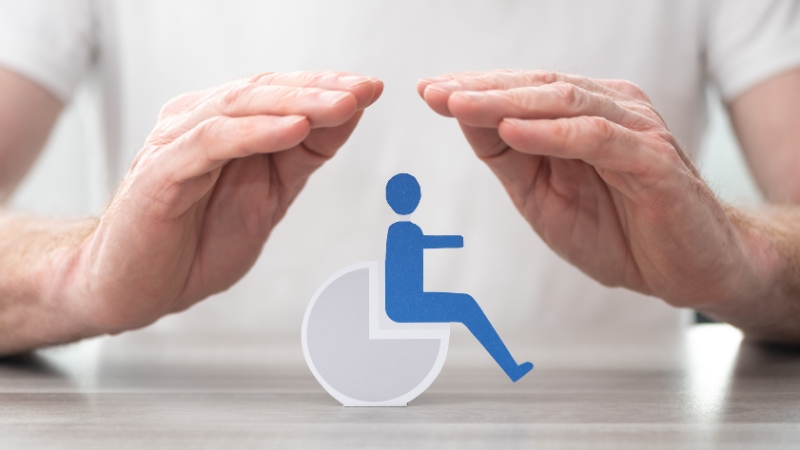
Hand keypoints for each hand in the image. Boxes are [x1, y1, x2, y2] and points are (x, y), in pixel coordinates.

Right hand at [61, 71, 381, 332]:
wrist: (139, 288)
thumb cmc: (196, 242)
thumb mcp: (270, 195)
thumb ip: (301, 155)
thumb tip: (346, 116)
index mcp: (226, 126)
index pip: (281, 92)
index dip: (327, 86)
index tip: (371, 88)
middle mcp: (200, 123)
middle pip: (265, 89)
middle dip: (321, 89)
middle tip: (364, 89)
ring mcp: (178, 143)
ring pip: (241, 105)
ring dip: (297, 103)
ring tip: (341, 104)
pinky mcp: (161, 171)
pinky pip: (212, 142)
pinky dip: (255, 133)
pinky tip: (293, 129)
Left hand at [417, 70, 765, 308]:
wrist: (686, 271)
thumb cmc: (617, 231)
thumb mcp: (544, 196)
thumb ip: (510, 158)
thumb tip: (463, 118)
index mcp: (582, 115)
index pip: (522, 91)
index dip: (474, 88)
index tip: (427, 90)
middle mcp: (610, 110)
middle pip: (538, 88)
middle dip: (480, 89)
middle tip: (434, 91)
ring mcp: (635, 130)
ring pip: (564, 102)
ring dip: (506, 103)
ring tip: (458, 104)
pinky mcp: (654, 160)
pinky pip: (598, 138)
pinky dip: (553, 133)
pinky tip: (513, 131)